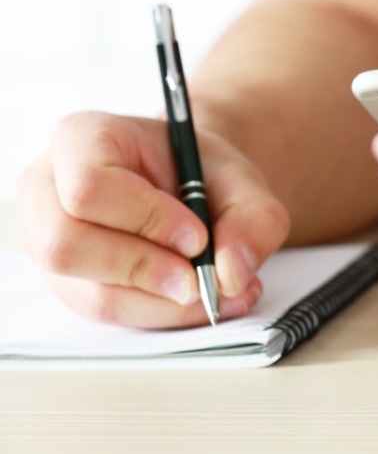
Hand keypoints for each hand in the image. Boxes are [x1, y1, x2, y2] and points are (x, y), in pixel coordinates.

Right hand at [18, 112, 289, 327]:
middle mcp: (47, 189)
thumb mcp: (244, 181)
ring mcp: (47, 241)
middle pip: (67, 246)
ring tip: (218, 291)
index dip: (145, 219)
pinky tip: (200, 300)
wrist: (193, 186)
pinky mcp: (68, 283)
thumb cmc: (203, 172)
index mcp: (81, 139)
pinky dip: (161, 314)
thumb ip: (253, 219)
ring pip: (89, 293)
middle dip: (144, 270)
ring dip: (161, 303)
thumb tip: (231, 274)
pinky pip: (107, 313)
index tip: (197, 238)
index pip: (89, 187)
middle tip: (201, 280)